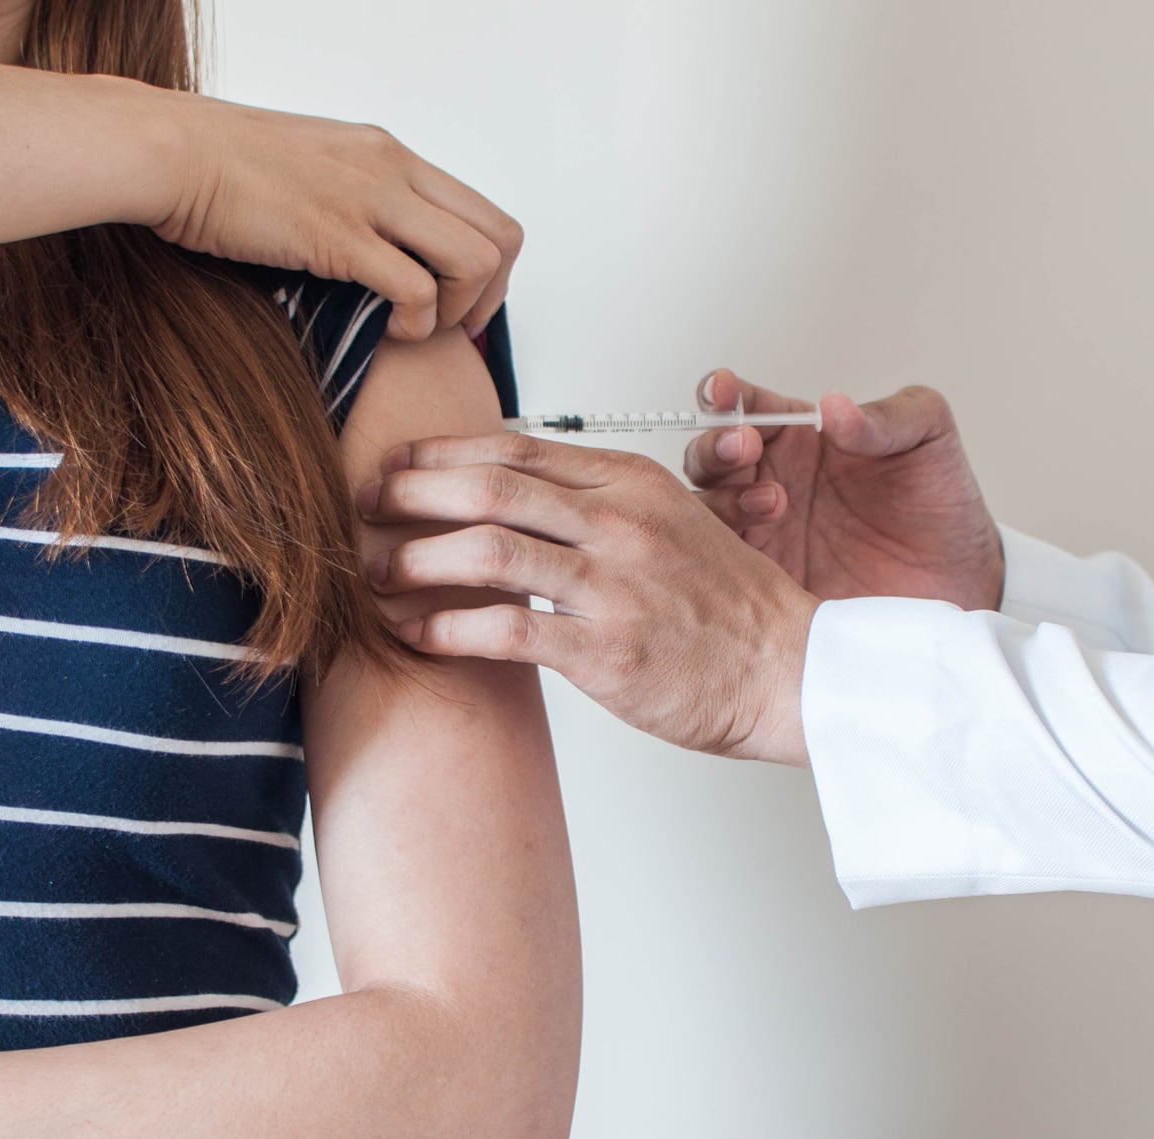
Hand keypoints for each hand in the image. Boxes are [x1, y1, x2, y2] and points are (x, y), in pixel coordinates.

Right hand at [157, 96, 522, 341]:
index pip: (484, 211)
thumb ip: (354, 201)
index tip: (463, 304)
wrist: (170, 151)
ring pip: (472, 261)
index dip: (490, 270)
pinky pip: (418, 289)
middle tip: (457, 329)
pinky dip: (417, 324)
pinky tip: (389, 331)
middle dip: (489, 297)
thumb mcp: (313, 171)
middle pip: (499, 237)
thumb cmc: (221, 169)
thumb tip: (372, 248)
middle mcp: (394, 171)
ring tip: (419, 329)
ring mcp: (371, 201)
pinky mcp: (339, 237)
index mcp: (390, 155)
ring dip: (458, 311)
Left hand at [360, 437, 821, 763]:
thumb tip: (520, 494)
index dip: (444, 454)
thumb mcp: (673, 524)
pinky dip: (446, 628)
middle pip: (490, 487)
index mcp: (632, 484)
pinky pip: (506, 630)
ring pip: (489, 550)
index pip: (517, 450)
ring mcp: (613, 586)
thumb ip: (601, 504)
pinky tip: (414, 634)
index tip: (398, 465)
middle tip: (364, 505)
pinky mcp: (605, 651)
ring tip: (375, 573)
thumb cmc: (729, 608)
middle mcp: (620, 524)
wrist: (789, 672)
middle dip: (412, 492)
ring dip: (416, 559)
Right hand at [686, 372, 1003, 609]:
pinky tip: (753, 550)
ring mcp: (763, 534)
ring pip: (704, 510)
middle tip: (745, 448)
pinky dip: (719, 554)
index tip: (723, 391)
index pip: (744, 405)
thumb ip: (888, 416)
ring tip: (774, 503)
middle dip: (714, 447)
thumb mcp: (930, 437)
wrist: (962, 582)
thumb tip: (835, 406)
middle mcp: (769, 480)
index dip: (723, 394)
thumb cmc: (942, 504)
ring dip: (721, 499)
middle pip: (708, 457)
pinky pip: (721, 566)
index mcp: (798, 437)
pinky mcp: (766, 585)